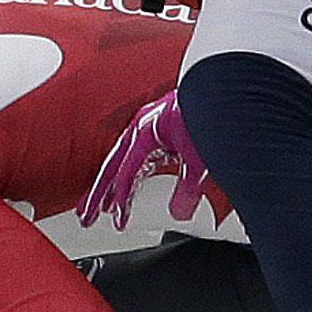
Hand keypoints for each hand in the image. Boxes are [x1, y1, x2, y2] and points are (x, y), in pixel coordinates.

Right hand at [80, 89, 223, 231]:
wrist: (225, 88)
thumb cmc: (209, 110)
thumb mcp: (199, 158)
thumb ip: (188, 189)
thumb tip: (179, 212)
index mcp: (144, 133)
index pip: (125, 174)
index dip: (121, 201)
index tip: (119, 223)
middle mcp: (142, 128)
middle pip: (112, 168)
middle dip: (98, 195)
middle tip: (85, 217)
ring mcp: (150, 127)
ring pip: (123, 162)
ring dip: (112, 185)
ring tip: (103, 206)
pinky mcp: (162, 129)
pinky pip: (140, 156)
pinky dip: (132, 173)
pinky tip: (133, 184)